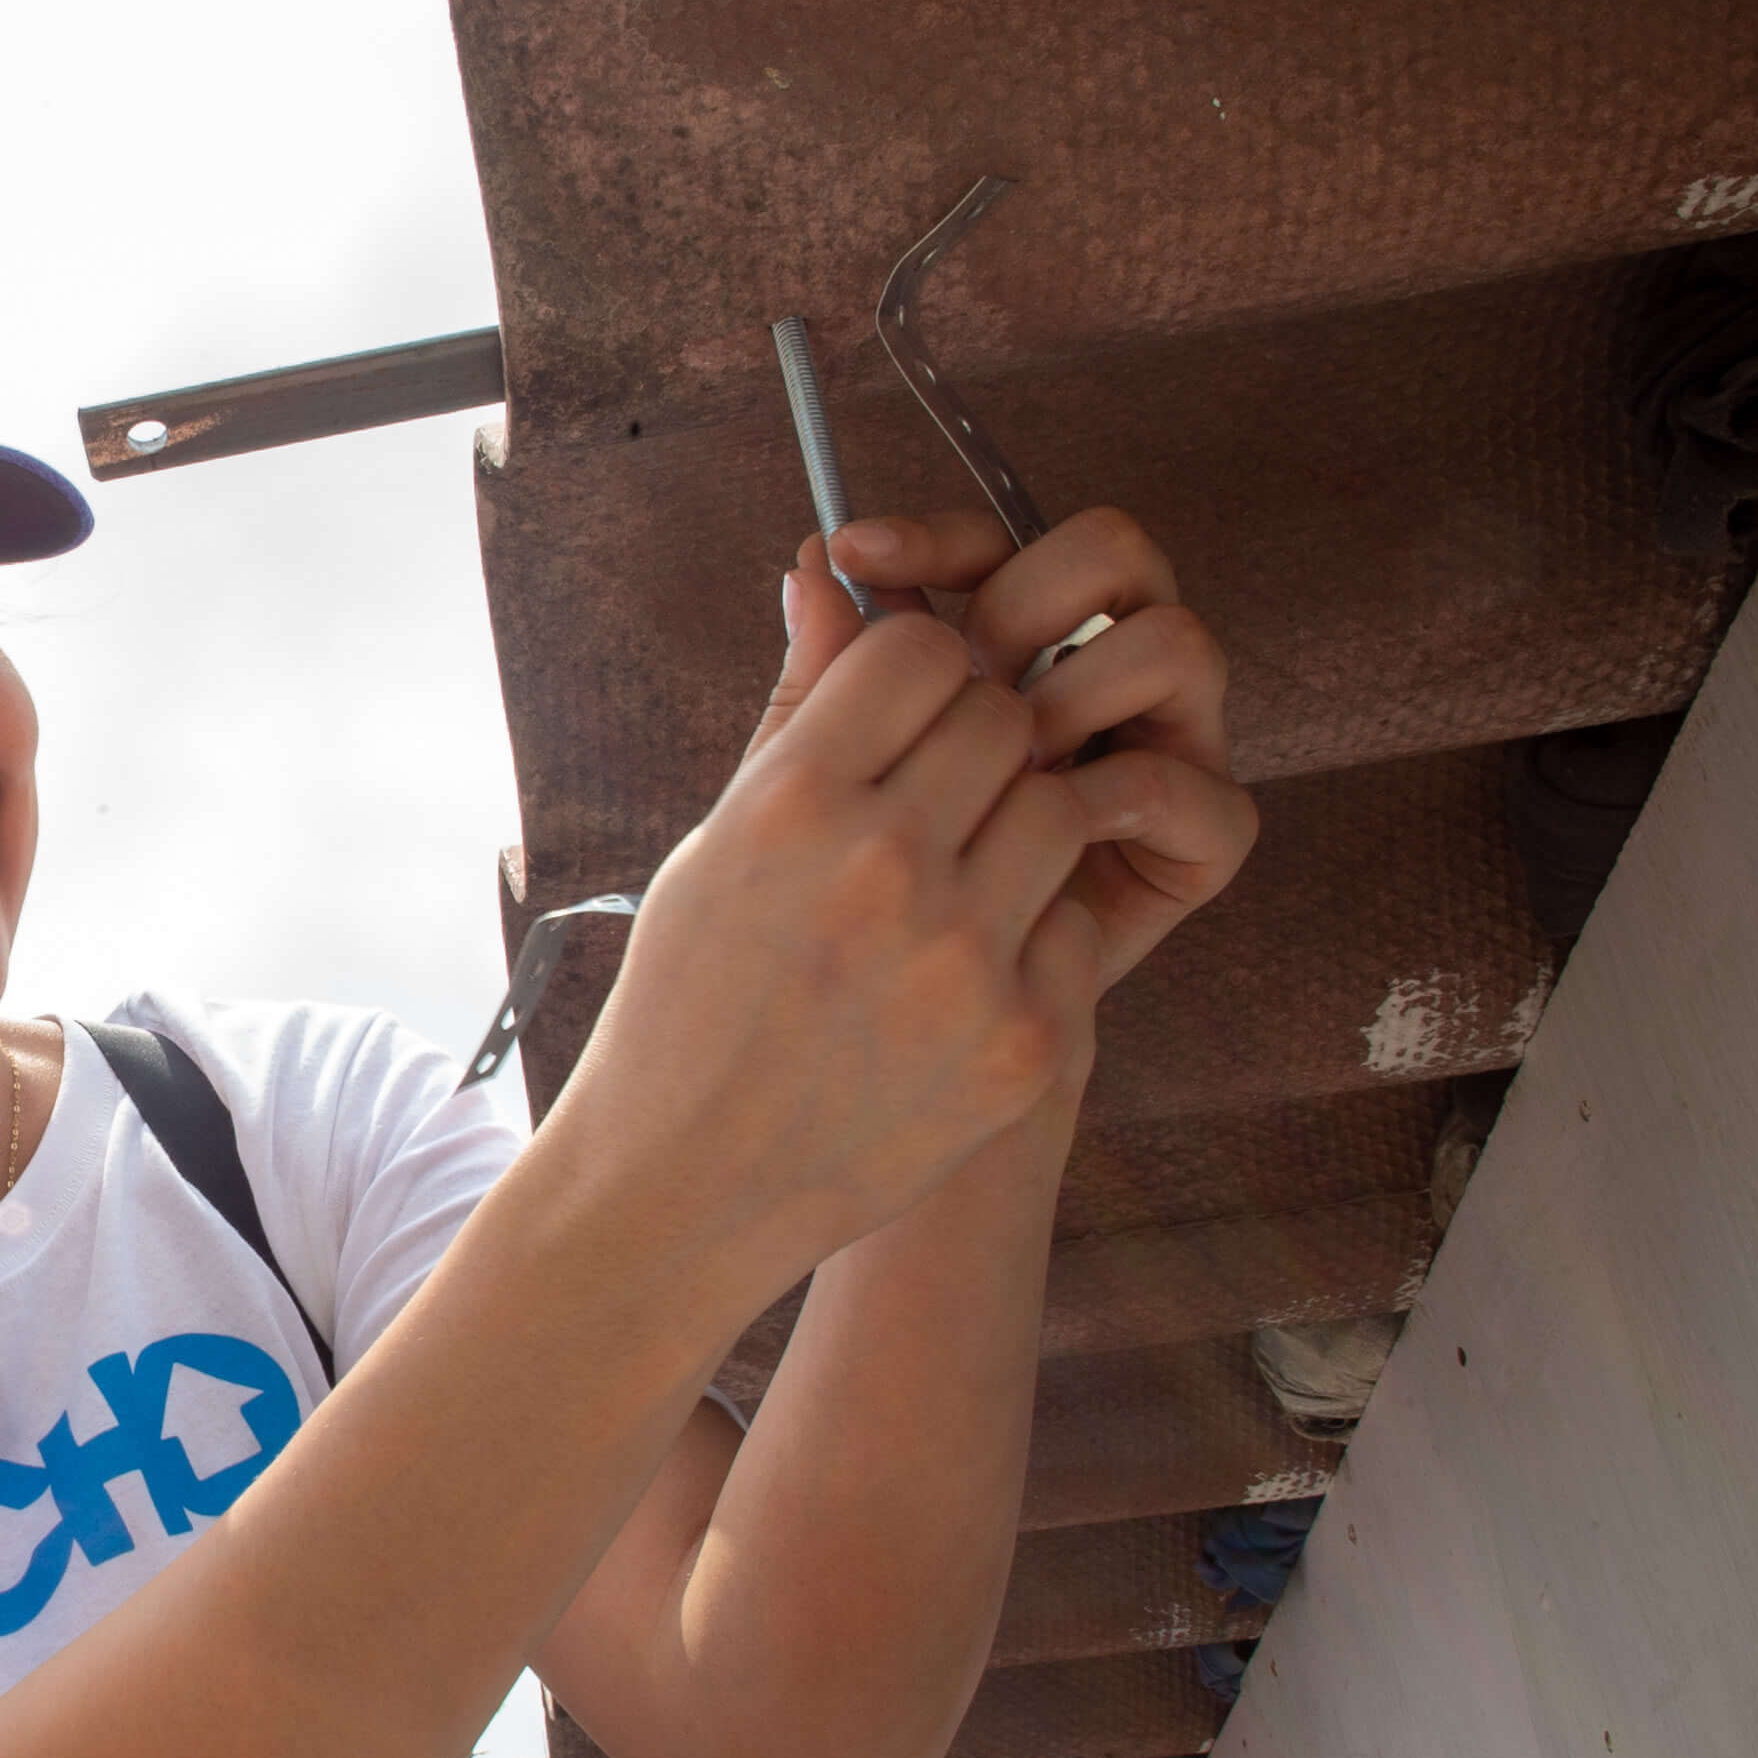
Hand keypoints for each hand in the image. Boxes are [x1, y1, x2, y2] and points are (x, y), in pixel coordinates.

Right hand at [542, 554, 1088, 1295]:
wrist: (686, 1189)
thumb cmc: (686, 999)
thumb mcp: (717, 842)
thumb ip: (798, 707)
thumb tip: (831, 568)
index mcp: (793, 803)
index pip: (922, 650)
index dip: (920, 668)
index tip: (902, 711)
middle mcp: (885, 869)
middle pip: (1004, 716)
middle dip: (976, 737)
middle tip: (935, 792)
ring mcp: (965, 960)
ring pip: (1056, 806)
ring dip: (1014, 824)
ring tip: (951, 878)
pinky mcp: (1023, 1039)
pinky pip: (1071, 920)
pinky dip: (1029, 932)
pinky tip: (957, 976)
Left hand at [833, 505, 1256, 996]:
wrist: (882, 1044)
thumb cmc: (837, 911)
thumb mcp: (814, 787)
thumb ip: (828, 681)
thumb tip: (809, 559)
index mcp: (1007, 646)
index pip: (997, 544)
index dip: (938, 539)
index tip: (855, 554)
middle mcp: (1094, 679)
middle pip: (1115, 555)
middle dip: (1024, 599)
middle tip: (959, 672)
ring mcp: (1158, 751)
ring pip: (1178, 643)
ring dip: (1085, 685)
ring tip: (1010, 754)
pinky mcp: (1195, 845)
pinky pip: (1200, 789)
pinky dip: (1129, 791)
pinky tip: (1050, 820)